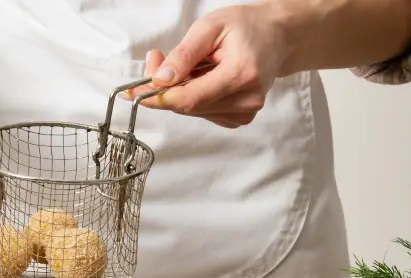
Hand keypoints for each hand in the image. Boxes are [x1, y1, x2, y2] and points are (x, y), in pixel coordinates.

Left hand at [127, 2, 294, 128]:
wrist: (277, 36)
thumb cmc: (246, 26)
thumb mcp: (210, 27)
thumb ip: (184, 54)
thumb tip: (160, 79)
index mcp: (241, 74)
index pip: (190, 99)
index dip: (158, 97)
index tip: (134, 91)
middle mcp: (247, 99)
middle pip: (188, 107)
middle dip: (165, 88)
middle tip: (156, 60)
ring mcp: (246, 112)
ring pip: (193, 111)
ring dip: (180, 91)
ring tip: (189, 64)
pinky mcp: (241, 117)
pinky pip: (204, 113)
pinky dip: (194, 97)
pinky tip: (204, 78)